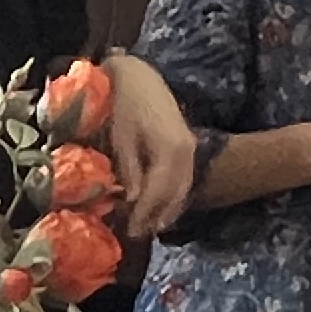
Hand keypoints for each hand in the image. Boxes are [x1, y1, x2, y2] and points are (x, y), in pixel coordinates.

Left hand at [98, 55, 197, 236]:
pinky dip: (174, 197)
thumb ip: (129, 168)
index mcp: (170, 148)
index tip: (130, 231)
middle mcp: (186, 152)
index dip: (144, 213)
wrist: (140, 76)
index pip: (158, 191)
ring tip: (149, 228)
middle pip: (174, 194)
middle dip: (156, 217)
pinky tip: (162, 209)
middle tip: (136, 235)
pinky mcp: (188, 147)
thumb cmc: (124, 104)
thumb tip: (131, 199)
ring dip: (167, 210)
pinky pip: (184, 179)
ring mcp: (190, 149)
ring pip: (183, 189)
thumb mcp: (121, 136)